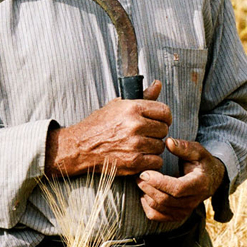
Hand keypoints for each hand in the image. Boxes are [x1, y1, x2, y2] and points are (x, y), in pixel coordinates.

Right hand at [46, 82, 170, 178]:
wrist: (81, 146)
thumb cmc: (98, 125)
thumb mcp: (118, 105)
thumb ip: (142, 96)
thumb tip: (157, 84)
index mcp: (133, 108)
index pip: (164, 111)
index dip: (165, 117)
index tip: (160, 121)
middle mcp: (135, 125)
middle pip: (163, 129)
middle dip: (157, 133)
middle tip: (146, 134)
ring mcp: (135, 144)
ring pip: (160, 146)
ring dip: (153, 147)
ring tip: (140, 145)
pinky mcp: (134, 162)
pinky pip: (156, 161)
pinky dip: (150, 161)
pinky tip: (140, 156)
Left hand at [139, 138, 224, 225]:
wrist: (210, 179)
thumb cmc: (201, 162)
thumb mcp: (197, 151)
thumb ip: (183, 147)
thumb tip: (168, 142)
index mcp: (199, 184)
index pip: (177, 188)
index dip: (159, 182)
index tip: (145, 172)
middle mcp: (194, 200)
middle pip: (166, 200)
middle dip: (148, 187)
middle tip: (139, 174)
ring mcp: (186, 211)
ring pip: (160, 209)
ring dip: (146, 195)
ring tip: (140, 181)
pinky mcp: (178, 216)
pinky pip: (158, 217)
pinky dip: (147, 207)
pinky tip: (145, 194)